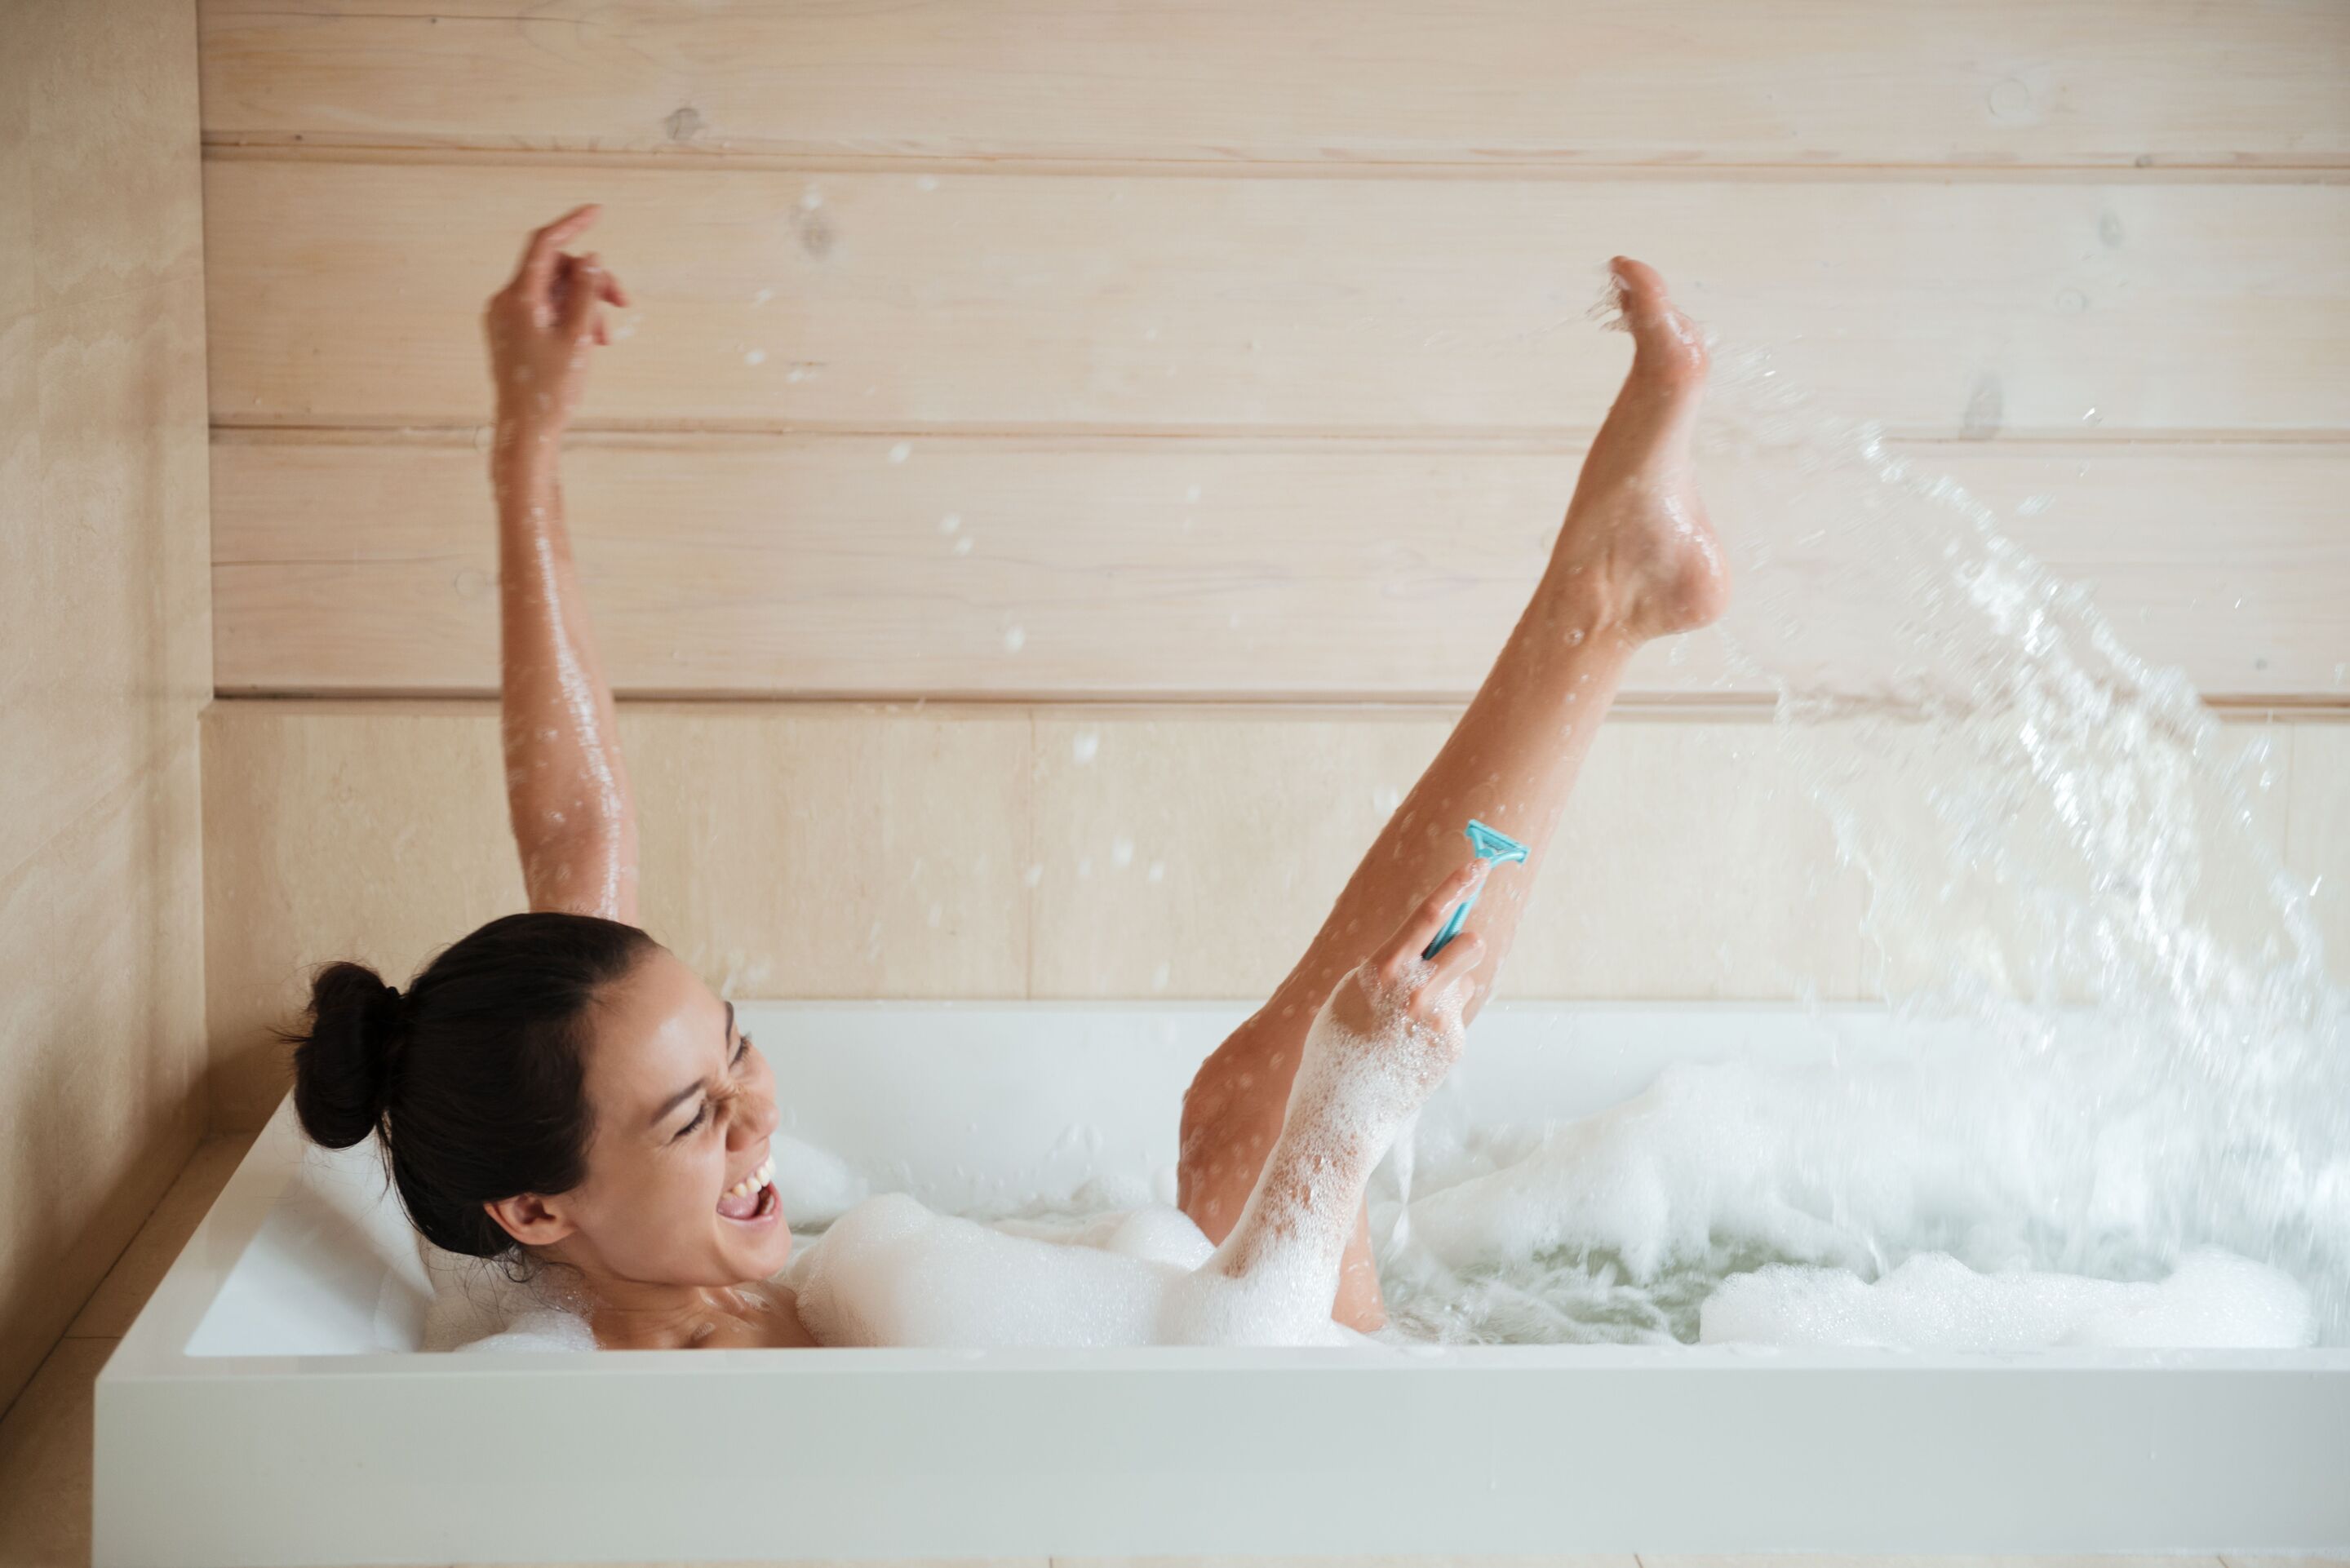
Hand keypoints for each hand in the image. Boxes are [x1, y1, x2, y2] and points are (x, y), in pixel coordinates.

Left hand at [484, 204, 629, 434]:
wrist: (526, 430)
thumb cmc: (551, 389)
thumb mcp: (578, 337)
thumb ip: (585, 292)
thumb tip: (591, 258)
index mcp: (517, 298)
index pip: (545, 244)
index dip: (572, 224)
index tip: (598, 212)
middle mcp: (506, 302)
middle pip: (556, 270)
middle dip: (592, 281)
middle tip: (625, 303)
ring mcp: (508, 318)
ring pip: (554, 292)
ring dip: (585, 305)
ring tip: (606, 338)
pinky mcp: (513, 333)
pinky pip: (546, 311)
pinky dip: (570, 318)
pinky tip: (589, 341)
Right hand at [1317, 859, 1489, 1098]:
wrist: (1339, 1112)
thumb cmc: (1338, 1047)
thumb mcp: (1351, 995)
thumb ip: (1389, 967)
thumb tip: (1431, 945)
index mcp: (1382, 970)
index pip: (1428, 915)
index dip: (1455, 885)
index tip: (1479, 866)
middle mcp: (1415, 991)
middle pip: (1469, 944)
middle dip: (1464, 945)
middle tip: (1450, 955)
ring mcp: (1437, 1020)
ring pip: (1463, 983)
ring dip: (1447, 991)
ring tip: (1411, 1020)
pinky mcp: (1452, 1045)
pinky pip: (1456, 1018)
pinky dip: (1438, 1027)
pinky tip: (1411, 1049)